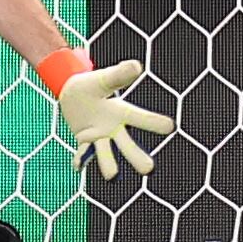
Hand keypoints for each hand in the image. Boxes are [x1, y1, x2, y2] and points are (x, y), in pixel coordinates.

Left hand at [55, 59, 173, 178]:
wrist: (72, 93)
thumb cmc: (92, 85)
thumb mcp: (103, 79)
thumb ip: (118, 75)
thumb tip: (136, 65)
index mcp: (122, 112)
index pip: (141, 118)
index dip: (154, 122)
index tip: (170, 126)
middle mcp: (114, 129)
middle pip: (127, 145)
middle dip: (137, 157)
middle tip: (149, 169)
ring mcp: (99, 137)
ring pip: (106, 154)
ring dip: (107, 164)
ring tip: (111, 176)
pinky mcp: (84, 141)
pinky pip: (83, 153)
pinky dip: (80, 160)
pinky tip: (78, 166)